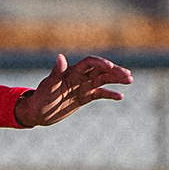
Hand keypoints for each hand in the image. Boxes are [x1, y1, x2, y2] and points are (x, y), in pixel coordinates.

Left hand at [14, 54, 131, 126]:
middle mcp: (79, 77)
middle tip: (127, 75)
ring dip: (116, 79)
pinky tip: (120, 96)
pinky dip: (110, 94)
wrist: (38, 112)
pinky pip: (100, 94)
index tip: (110, 66)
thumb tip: (60, 57)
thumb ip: (56, 72)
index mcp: (71, 72)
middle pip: (100, 70)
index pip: (89, 63)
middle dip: (114, 71)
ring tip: (130, 80)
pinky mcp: (85, 97)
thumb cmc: (41, 98)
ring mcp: (83, 87)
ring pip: (103, 80)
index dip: (100, 63)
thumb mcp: (48, 86)